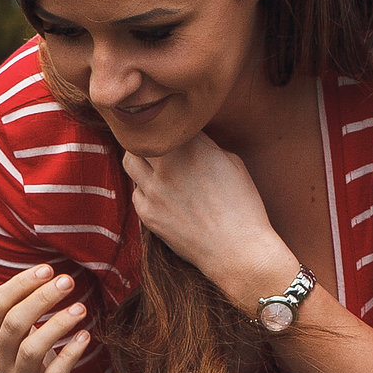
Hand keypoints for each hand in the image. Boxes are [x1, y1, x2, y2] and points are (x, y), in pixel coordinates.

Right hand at [0, 263, 89, 372]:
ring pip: (33, 350)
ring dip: (58, 325)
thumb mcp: (6, 335)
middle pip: (14, 324)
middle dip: (41, 299)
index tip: (47, 270)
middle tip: (68, 281)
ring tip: (81, 308)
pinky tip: (85, 336)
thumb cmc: (23, 364)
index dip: (21, 285)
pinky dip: (70, 354)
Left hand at [121, 135, 300, 312]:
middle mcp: (168, 164)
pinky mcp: (147, 214)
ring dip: (140, 160)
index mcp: (192, 146)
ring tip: (155, 167)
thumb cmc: (242, 205)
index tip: (177, 132)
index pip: (167, 123)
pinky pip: (136, 193)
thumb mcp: (232, 162)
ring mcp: (154, 190)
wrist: (238, 249)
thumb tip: (187, 139)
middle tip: (159, 146)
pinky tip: (161, 195)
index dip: (171, 126)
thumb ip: (205, 145)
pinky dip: (145, 190)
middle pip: (141, 137)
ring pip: (130, 162)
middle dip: (149, 140)